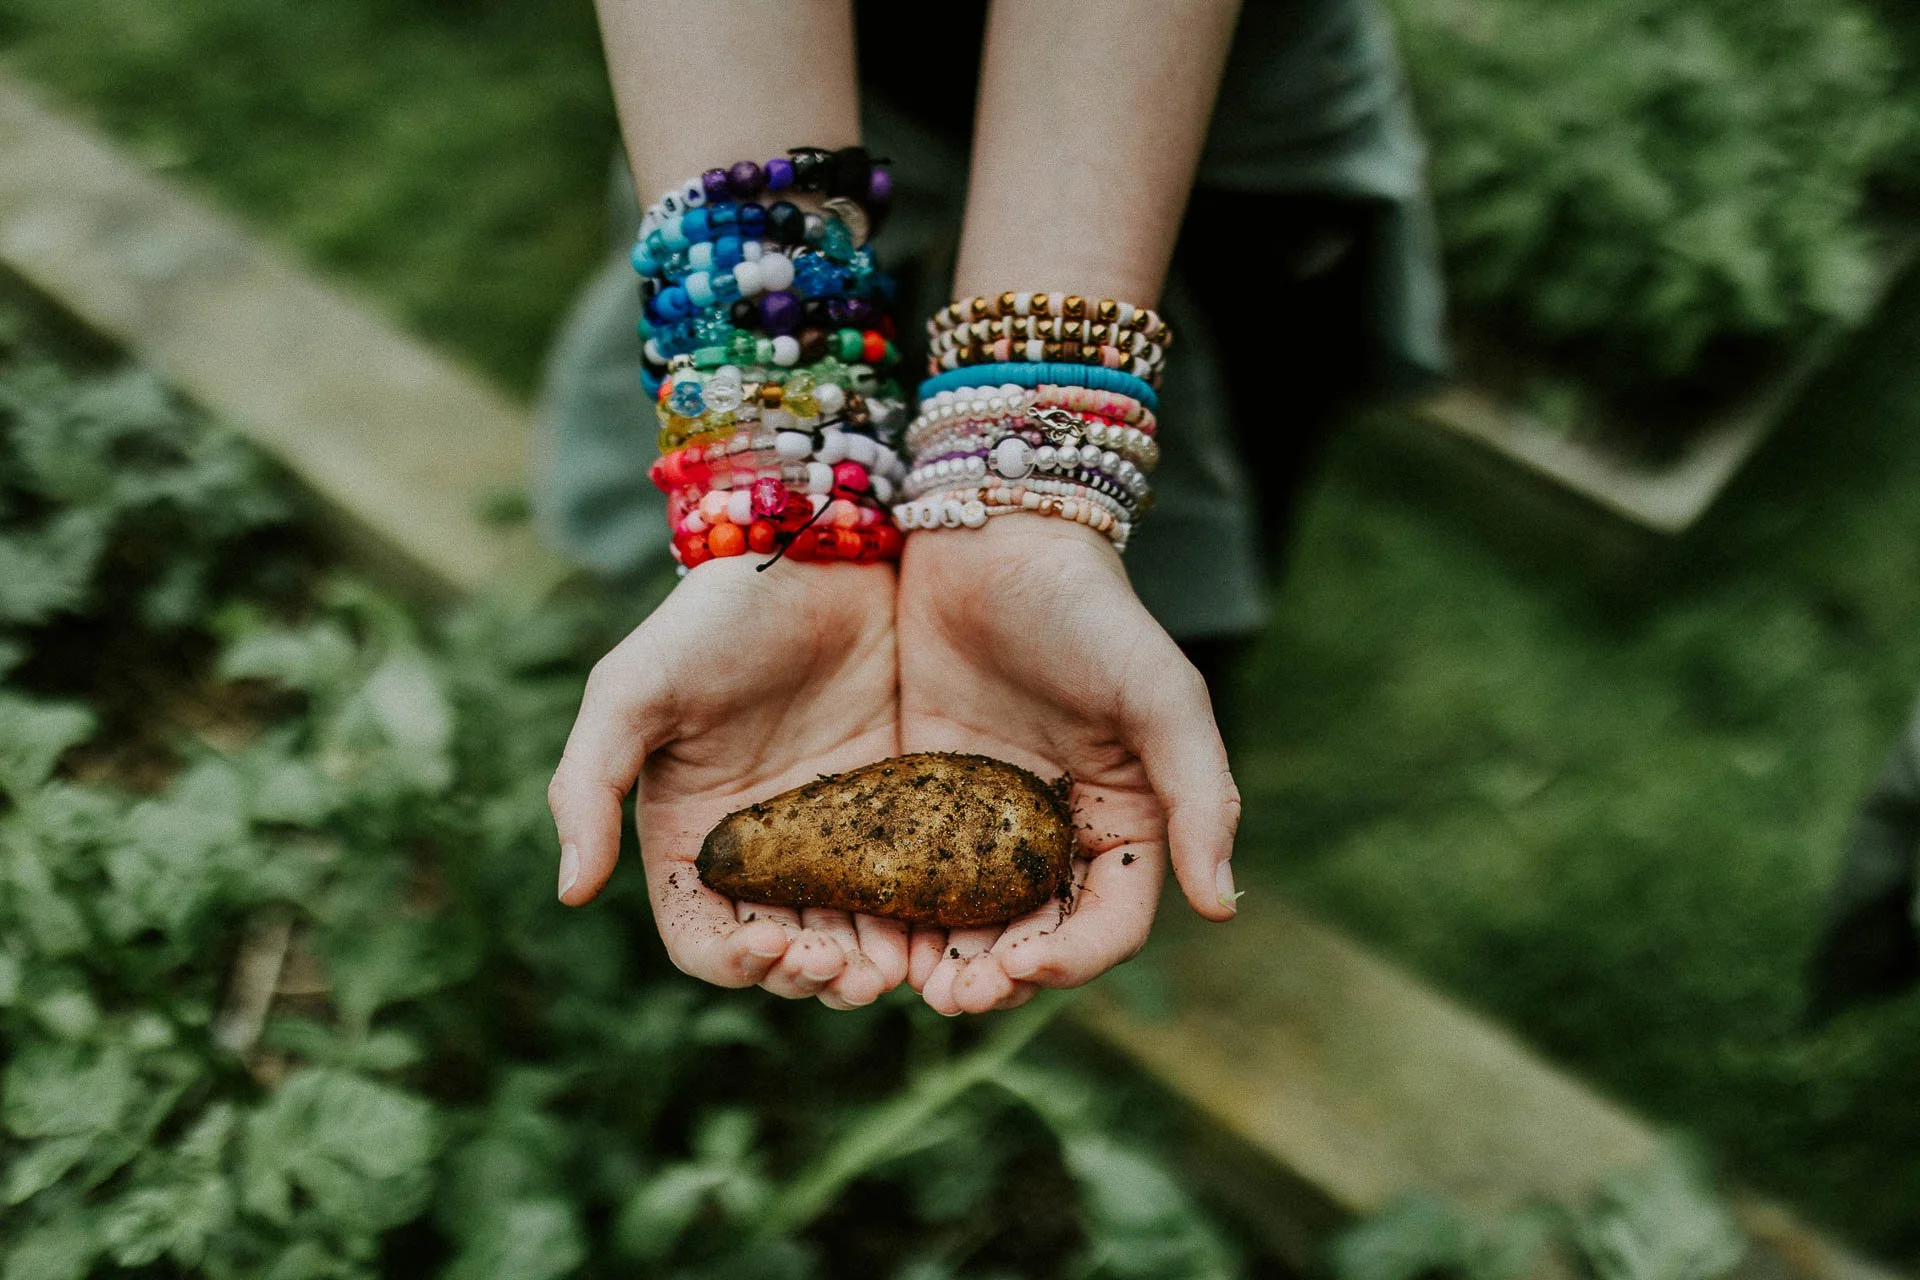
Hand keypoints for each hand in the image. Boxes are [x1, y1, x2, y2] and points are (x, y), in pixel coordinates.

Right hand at [548, 557, 906, 1008]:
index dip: (733, 964)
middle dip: (814, 976)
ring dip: (871, 966)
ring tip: (898, 967)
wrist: (815, 548)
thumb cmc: (709, 616)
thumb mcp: (631, 690)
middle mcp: (763, 852)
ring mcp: (837, 834)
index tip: (771, 949)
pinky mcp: (903, 807)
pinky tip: (940, 924)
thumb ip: (590, 785)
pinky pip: (913, 885)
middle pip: (785, 954)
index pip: (704, 939)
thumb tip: (569, 893)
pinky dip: (922, 920)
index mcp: (692, 840)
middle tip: (852, 971)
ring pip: (853, 934)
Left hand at [895, 515, 1240, 1014]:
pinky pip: (910, 873)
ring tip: (910, 984)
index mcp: (1125, 819)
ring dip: (946, 963)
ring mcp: (985, 818)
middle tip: (951, 998)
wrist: (991, 533)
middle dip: (999, 978)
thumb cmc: (1089, 609)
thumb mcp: (1159, 692)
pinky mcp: (920, 795)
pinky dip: (896, 914)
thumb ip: (1200, 792)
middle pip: (1035, 936)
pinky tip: (866, 932)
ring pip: (969, 921)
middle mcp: (1057, 832)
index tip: (1024, 968)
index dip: (1074, 960)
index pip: (1110, 921)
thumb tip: (1223, 902)